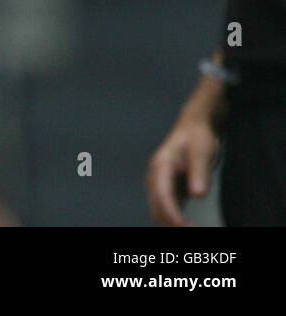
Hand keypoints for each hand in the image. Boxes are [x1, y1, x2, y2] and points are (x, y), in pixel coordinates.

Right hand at [145, 111, 220, 225]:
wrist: (194, 127)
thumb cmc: (197, 137)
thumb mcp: (201, 151)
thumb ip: (199, 172)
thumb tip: (197, 194)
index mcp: (161, 165)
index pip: (162, 193)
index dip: (171, 212)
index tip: (183, 226)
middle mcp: (156, 175)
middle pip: (156, 204)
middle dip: (169, 220)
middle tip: (190, 230)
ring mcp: (161, 182)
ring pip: (158, 207)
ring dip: (169, 220)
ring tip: (189, 228)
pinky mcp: (169, 187)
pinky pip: (166, 206)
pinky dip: (173, 217)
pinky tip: (186, 223)